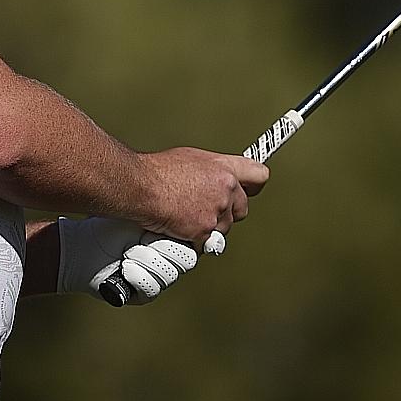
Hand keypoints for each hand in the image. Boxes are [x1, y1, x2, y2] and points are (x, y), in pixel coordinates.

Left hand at [56, 217, 198, 303]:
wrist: (83, 245)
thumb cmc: (112, 224)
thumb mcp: (143, 211)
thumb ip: (168, 213)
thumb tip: (197, 213)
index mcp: (175, 237)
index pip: (199, 241)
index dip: (193, 239)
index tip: (184, 234)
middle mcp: (171, 259)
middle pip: (187, 259)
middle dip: (162, 247)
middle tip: (141, 238)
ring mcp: (160, 278)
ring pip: (169, 273)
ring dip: (144, 258)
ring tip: (127, 251)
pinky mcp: (146, 294)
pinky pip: (152, 286)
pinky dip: (136, 273)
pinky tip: (124, 267)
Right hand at [137, 147, 268, 245]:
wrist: (142, 186)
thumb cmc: (159, 171)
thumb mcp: (192, 158)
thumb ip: (212, 171)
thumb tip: (214, 180)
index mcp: (224, 168)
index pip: (259, 176)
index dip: (254, 186)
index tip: (250, 190)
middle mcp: (226, 189)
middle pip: (242, 208)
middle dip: (227, 213)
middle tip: (206, 210)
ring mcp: (216, 211)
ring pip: (224, 228)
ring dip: (210, 228)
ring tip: (186, 217)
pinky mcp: (205, 231)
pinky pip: (206, 243)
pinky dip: (194, 240)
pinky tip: (180, 228)